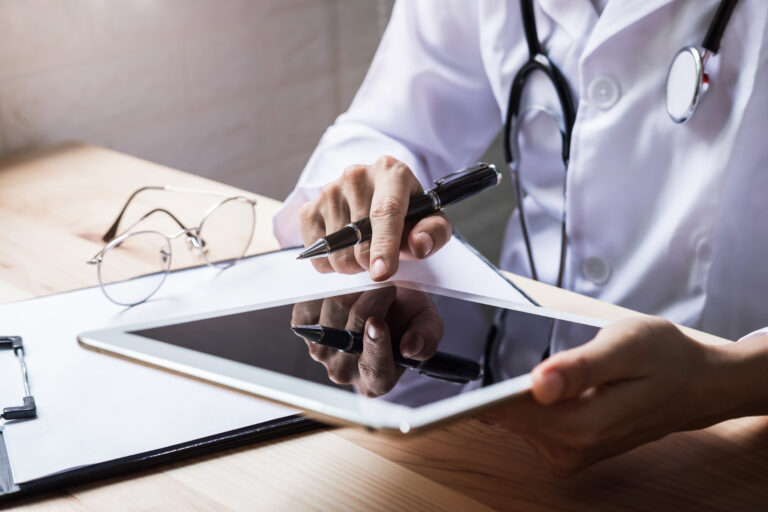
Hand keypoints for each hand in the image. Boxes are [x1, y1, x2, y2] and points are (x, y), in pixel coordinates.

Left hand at [291, 287, 443, 396]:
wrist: (384, 300)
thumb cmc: (406, 315)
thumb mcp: (428, 324)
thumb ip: (426, 338)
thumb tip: (410, 348)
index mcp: (378, 380)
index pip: (374, 370)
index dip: (376, 346)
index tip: (378, 323)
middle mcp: (345, 372)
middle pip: (351, 332)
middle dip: (372, 300)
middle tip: (386, 283)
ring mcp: (321, 352)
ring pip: (333, 310)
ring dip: (353, 288)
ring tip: (368, 285)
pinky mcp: (303, 328)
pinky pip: (312, 302)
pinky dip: (329, 287)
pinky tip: (344, 287)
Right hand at [298, 155, 452, 280]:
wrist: (381, 201)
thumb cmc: (409, 214)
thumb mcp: (432, 222)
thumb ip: (434, 233)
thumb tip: (418, 244)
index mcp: (391, 172)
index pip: (385, 211)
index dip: (384, 246)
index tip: (382, 273)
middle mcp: (356, 176)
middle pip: (359, 238)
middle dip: (372, 261)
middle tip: (382, 258)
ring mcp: (329, 191)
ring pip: (336, 251)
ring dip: (353, 264)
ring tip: (364, 250)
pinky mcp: (309, 208)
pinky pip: (317, 253)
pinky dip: (331, 263)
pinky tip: (345, 249)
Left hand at [481, 317, 722, 476]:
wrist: (697, 385)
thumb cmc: (666, 358)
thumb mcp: (626, 345)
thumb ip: (581, 367)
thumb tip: (539, 384)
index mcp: (586, 423)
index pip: (514, 414)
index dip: (488, 396)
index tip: (471, 380)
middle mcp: (575, 448)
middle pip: (512, 418)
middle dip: (509, 387)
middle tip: (534, 360)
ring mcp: (573, 454)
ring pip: (520, 421)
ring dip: (524, 395)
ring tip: (557, 371)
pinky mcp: (572, 451)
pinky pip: (533, 426)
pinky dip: (535, 404)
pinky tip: (558, 387)